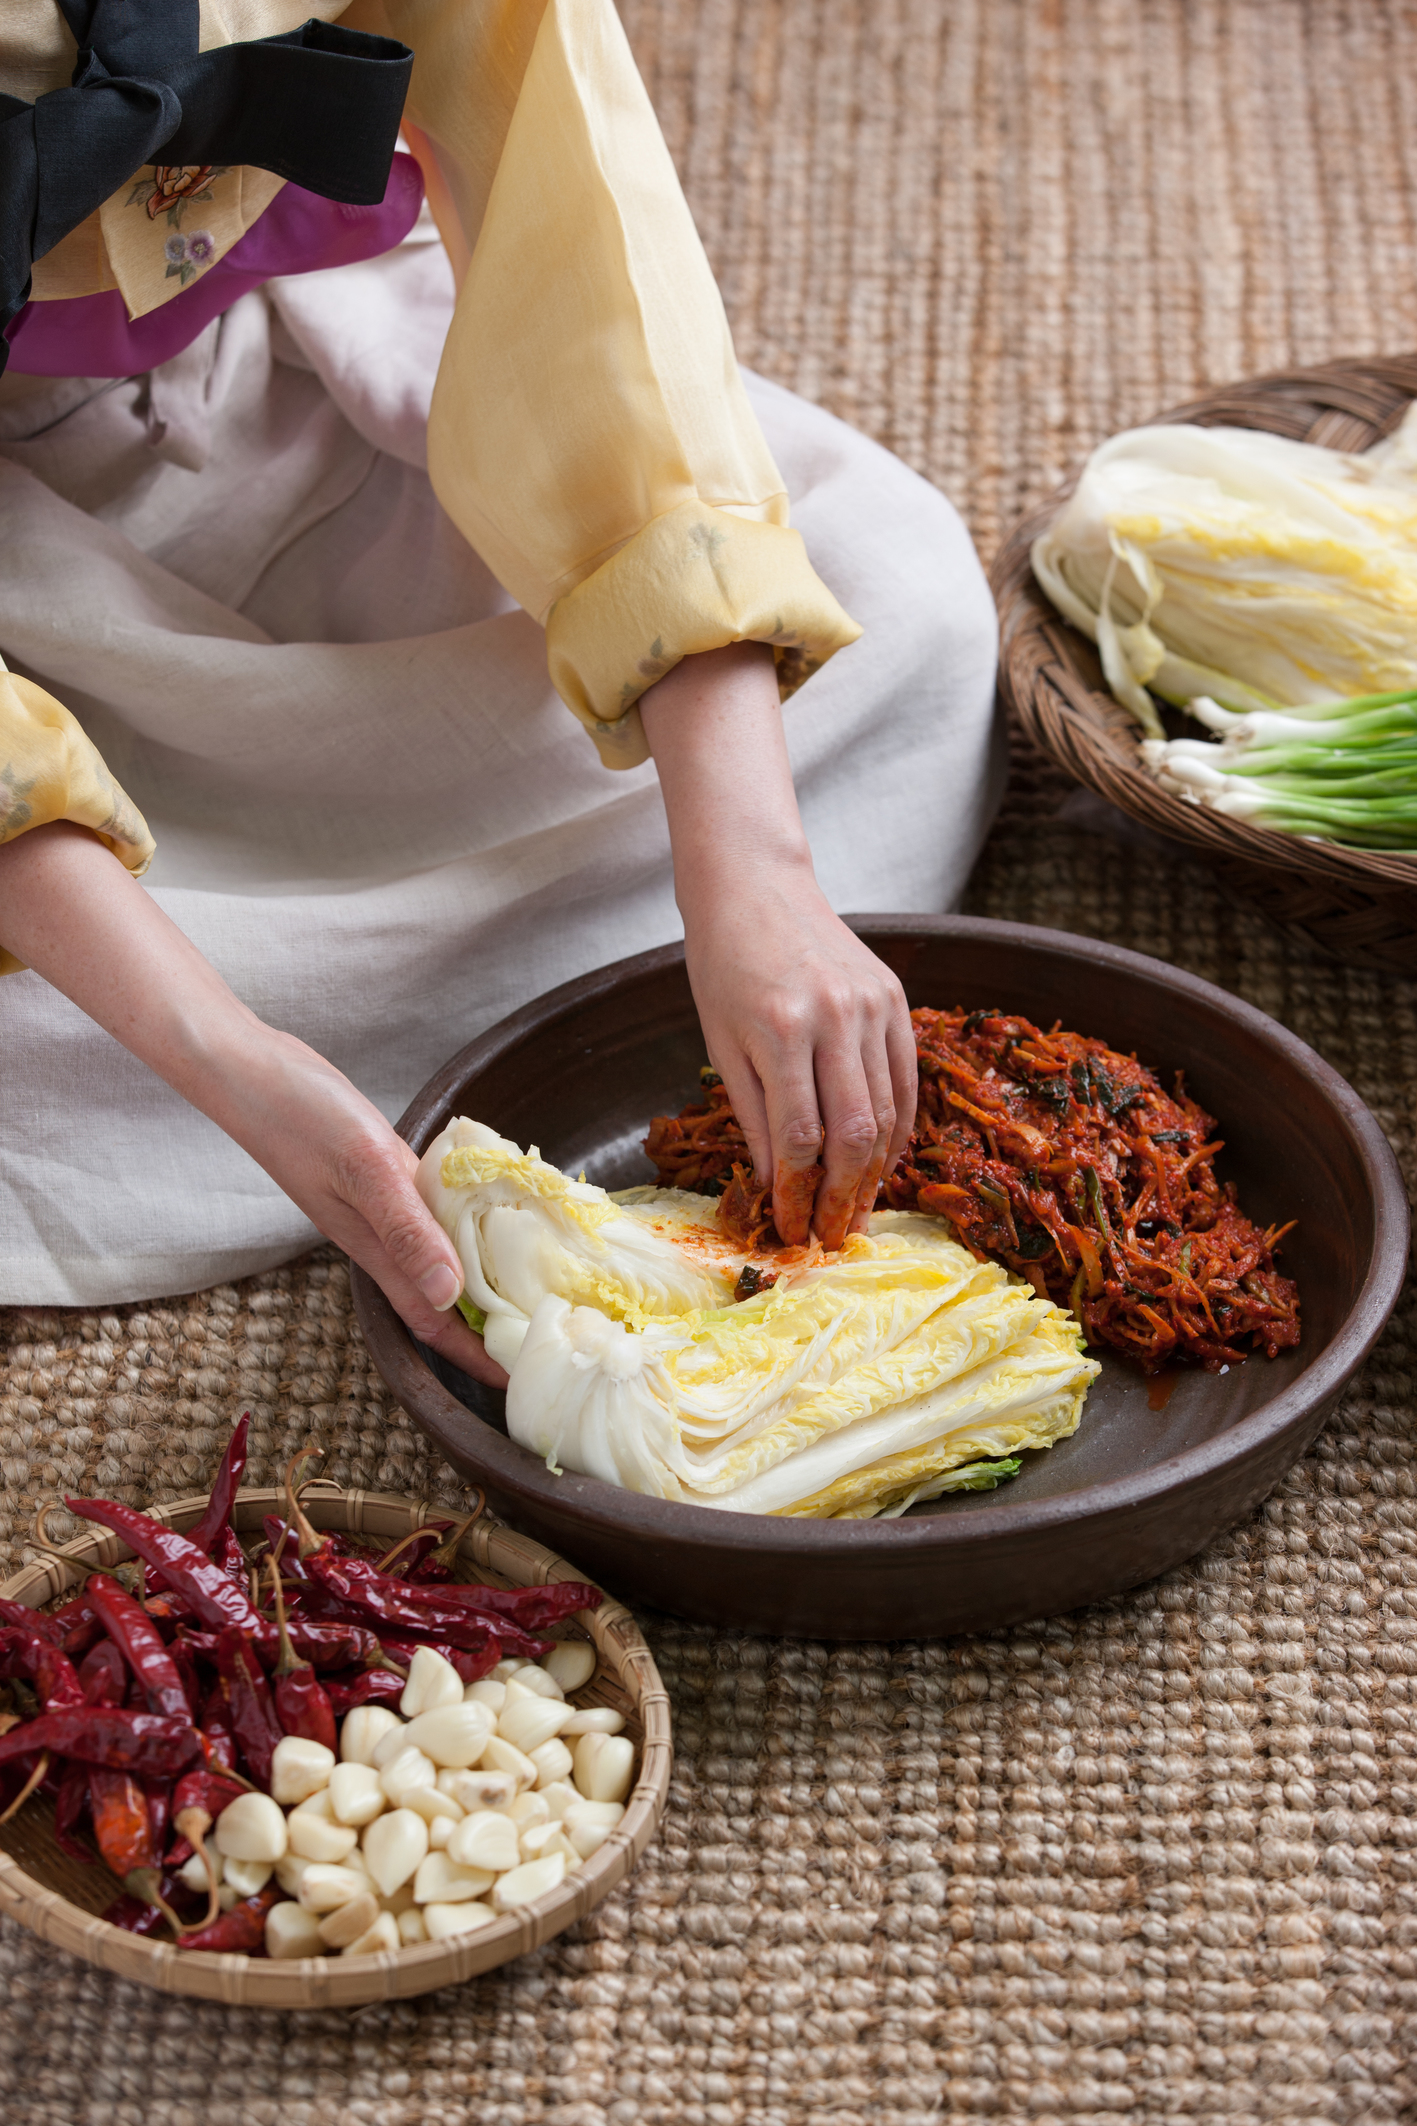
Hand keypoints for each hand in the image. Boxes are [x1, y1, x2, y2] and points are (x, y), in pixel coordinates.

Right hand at [0, 823, 507, 1386]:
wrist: (245, 1069)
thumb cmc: (300, 1115)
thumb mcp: (364, 1168)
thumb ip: (407, 1229)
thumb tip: (451, 1294)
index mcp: (375, 1246)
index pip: (431, 1322)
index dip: (472, 1356)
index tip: (515, 1379)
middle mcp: (380, 1235)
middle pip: (440, 1298)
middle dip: (485, 1326)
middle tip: (540, 1334)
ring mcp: (378, 1206)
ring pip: (438, 1255)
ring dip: (479, 1275)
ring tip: (529, 1282)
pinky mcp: (378, 1174)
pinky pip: (431, 1212)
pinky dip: (465, 1220)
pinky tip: (491, 1207)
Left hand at [639, 643, 915, 1247]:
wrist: (756, 887)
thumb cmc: (723, 965)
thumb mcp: (721, 1043)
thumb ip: (755, 1115)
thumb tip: (778, 1186)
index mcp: (781, 1028)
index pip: (800, 1138)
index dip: (798, 1194)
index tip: (790, 1229)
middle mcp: (836, 1017)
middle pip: (854, 1133)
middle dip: (843, 1196)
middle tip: (831, 1235)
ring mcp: (873, 1006)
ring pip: (888, 1112)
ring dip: (874, 1172)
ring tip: (856, 1210)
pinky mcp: (894, 999)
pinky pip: (905, 1080)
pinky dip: (896, 1127)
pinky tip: (881, 1161)